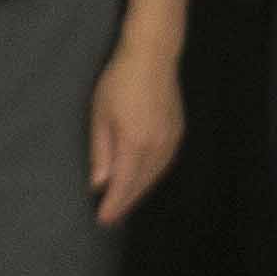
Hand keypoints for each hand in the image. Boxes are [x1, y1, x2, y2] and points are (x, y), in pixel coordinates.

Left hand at [91, 45, 185, 222]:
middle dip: (126, 202)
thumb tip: (99, 183)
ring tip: (125, 201)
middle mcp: (157, 147)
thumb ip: (101, 152)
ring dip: (139, 190)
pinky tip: (143, 177)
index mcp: (136, 144)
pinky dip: (151, 175)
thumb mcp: (100, 116)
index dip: (114, 205)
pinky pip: (164, 162)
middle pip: (141, 184)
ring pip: (155, 175)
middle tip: (111, 217)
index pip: (124, 184)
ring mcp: (171, 139)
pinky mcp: (177, 131)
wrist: (153, 55)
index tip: (103, 220)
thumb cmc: (119, 81)